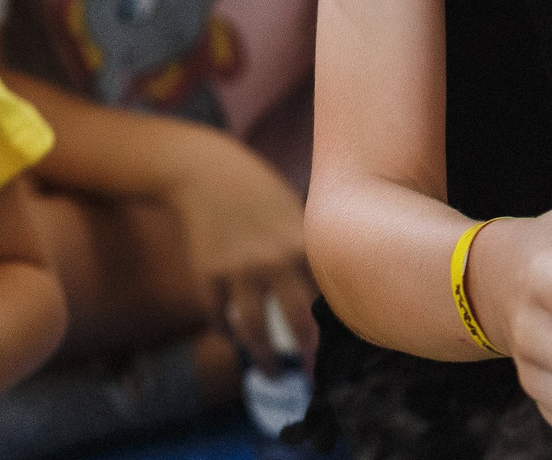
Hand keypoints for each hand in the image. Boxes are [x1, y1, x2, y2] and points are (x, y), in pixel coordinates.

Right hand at [161, 130, 318, 365]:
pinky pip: (218, 316)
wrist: (210, 174)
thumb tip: (332, 290)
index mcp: (302, 243)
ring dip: (263, 358)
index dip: (335, 323)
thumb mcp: (297, 213)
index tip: (344, 347)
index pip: (326, 293)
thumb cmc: (263, 193)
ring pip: (252, 327)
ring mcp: (236, 268)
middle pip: (294, 318)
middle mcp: (272, 258)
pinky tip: (238, 343)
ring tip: (274, 376)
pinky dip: (228, 334)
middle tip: (313, 375)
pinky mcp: (207, 274)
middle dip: (306, 352)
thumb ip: (310, 249)